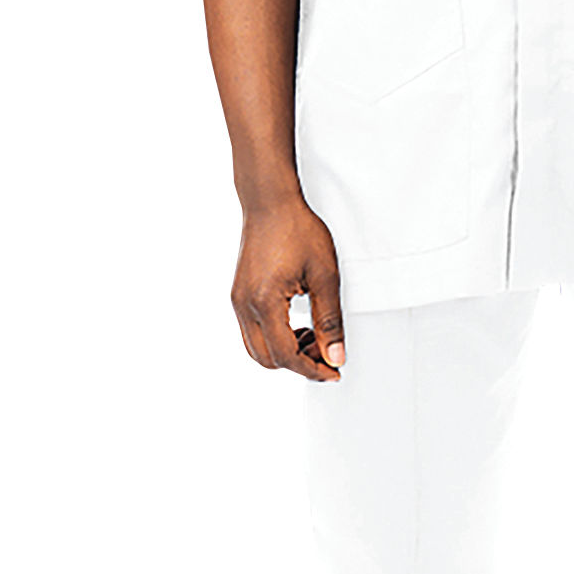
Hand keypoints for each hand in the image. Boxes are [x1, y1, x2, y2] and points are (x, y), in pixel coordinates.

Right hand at [232, 197, 347, 380]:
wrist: (270, 202)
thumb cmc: (297, 230)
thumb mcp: (325, 276)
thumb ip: (330, 321)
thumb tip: (335, 357)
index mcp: (264, 303)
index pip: (286, 356)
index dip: (312, 370)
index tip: (334, 371)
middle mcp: (244, 305)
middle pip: (267, 359)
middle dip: (298, 364)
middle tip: (326, 354)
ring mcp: (237, 300)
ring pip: (256, 349)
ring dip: (284, 353)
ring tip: (313, 337)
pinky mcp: (238, 294)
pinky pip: (252, 332)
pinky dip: (274, 339)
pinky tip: (296, 325)